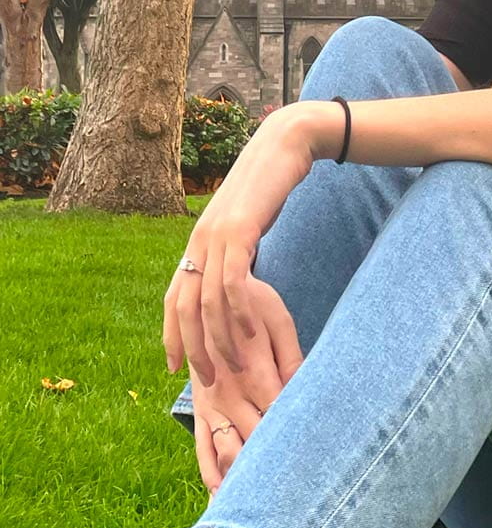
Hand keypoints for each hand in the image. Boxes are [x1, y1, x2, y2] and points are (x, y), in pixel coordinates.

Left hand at [163, 103, 330, 391]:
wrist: (284, 147)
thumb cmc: (272, 187)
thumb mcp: (250, 226)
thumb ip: (239, 253)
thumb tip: (241, 281)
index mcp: (197, 244)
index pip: (174, 299)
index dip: (171, 336)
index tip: (176, 369)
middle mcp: (198, 242)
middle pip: (184, 307)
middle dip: (192, 348)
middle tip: (208, 381)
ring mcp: (215, 237)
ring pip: (208, 300)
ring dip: (219, 338)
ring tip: (235, 366)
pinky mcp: (239, 231)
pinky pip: (234, 280)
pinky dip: (239, 310)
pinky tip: (249, 332)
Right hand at [187, 277, 303, 491]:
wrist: (207, 288)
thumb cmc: (253, 301)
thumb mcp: (278, 320)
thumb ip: (292, 357)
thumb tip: (308, 384)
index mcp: (255, 373)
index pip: (281, 415)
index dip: (298, 441)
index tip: (319, 466)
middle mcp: (231, 394)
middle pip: (258, 439)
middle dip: (276, 469)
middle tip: (298, 502)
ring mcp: (213, 404)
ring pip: (229, 450)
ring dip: (243, 480)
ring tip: (258, 515)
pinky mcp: (201, 408)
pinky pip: (203, 446)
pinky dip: (212, 471)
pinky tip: (221, 495)